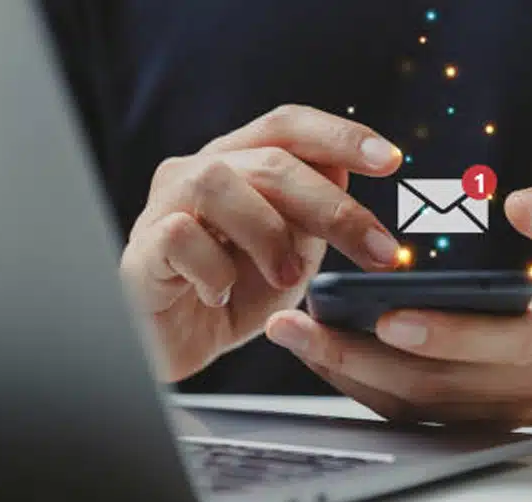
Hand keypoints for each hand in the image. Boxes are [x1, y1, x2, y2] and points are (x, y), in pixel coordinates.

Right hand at [120, 105, 402, 381]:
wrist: (177, 346)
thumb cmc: (233, 293)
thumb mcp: (290, 253)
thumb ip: (313, 215)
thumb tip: (346, 173)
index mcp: (238, 162)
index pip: (288, 126)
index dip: (340, 135)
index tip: (391, 161)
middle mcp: (198, 171)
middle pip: (269, 161)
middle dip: (333, 207)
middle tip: (379, 252)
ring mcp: (164, 206)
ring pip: (217, 183)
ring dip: (268, 233)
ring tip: (289, 278)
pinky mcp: (140, 248)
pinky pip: (180, 236)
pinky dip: (215, 270)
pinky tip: (223, 296)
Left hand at [265, 183, 531, 429]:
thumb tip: (519, 203)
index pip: (497, 346)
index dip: (443, 335)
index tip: (387, 316)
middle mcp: (525, 386)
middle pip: (433, 385)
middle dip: (357, 359)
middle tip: (295, 328)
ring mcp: (500, 409)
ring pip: (415, 405)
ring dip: (349, 375)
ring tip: (295, 339)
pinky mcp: (481, 416)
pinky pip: (416, 411)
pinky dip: (367, 388)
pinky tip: (327, 357)